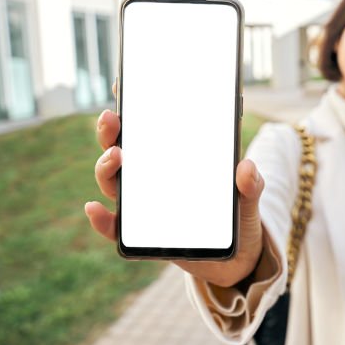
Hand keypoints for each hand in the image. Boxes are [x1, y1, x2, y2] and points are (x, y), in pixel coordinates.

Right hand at [84, 82, 264, 287]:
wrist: (236, 258)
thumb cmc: (237, 219)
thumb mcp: (249, 198)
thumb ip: (250, 184)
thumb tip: (245, 167)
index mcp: (173, 161)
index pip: (146, 130)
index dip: (131, 108)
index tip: (124, 86)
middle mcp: (151, 179)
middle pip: (120, 151)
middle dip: (110, 133)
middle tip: (112, 119)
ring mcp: (143, 205)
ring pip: (113, 182)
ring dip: (106, 167)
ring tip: (116, 156)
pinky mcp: (141, 235)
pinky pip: (114, 228)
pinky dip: (100, 220)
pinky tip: (94, 209)